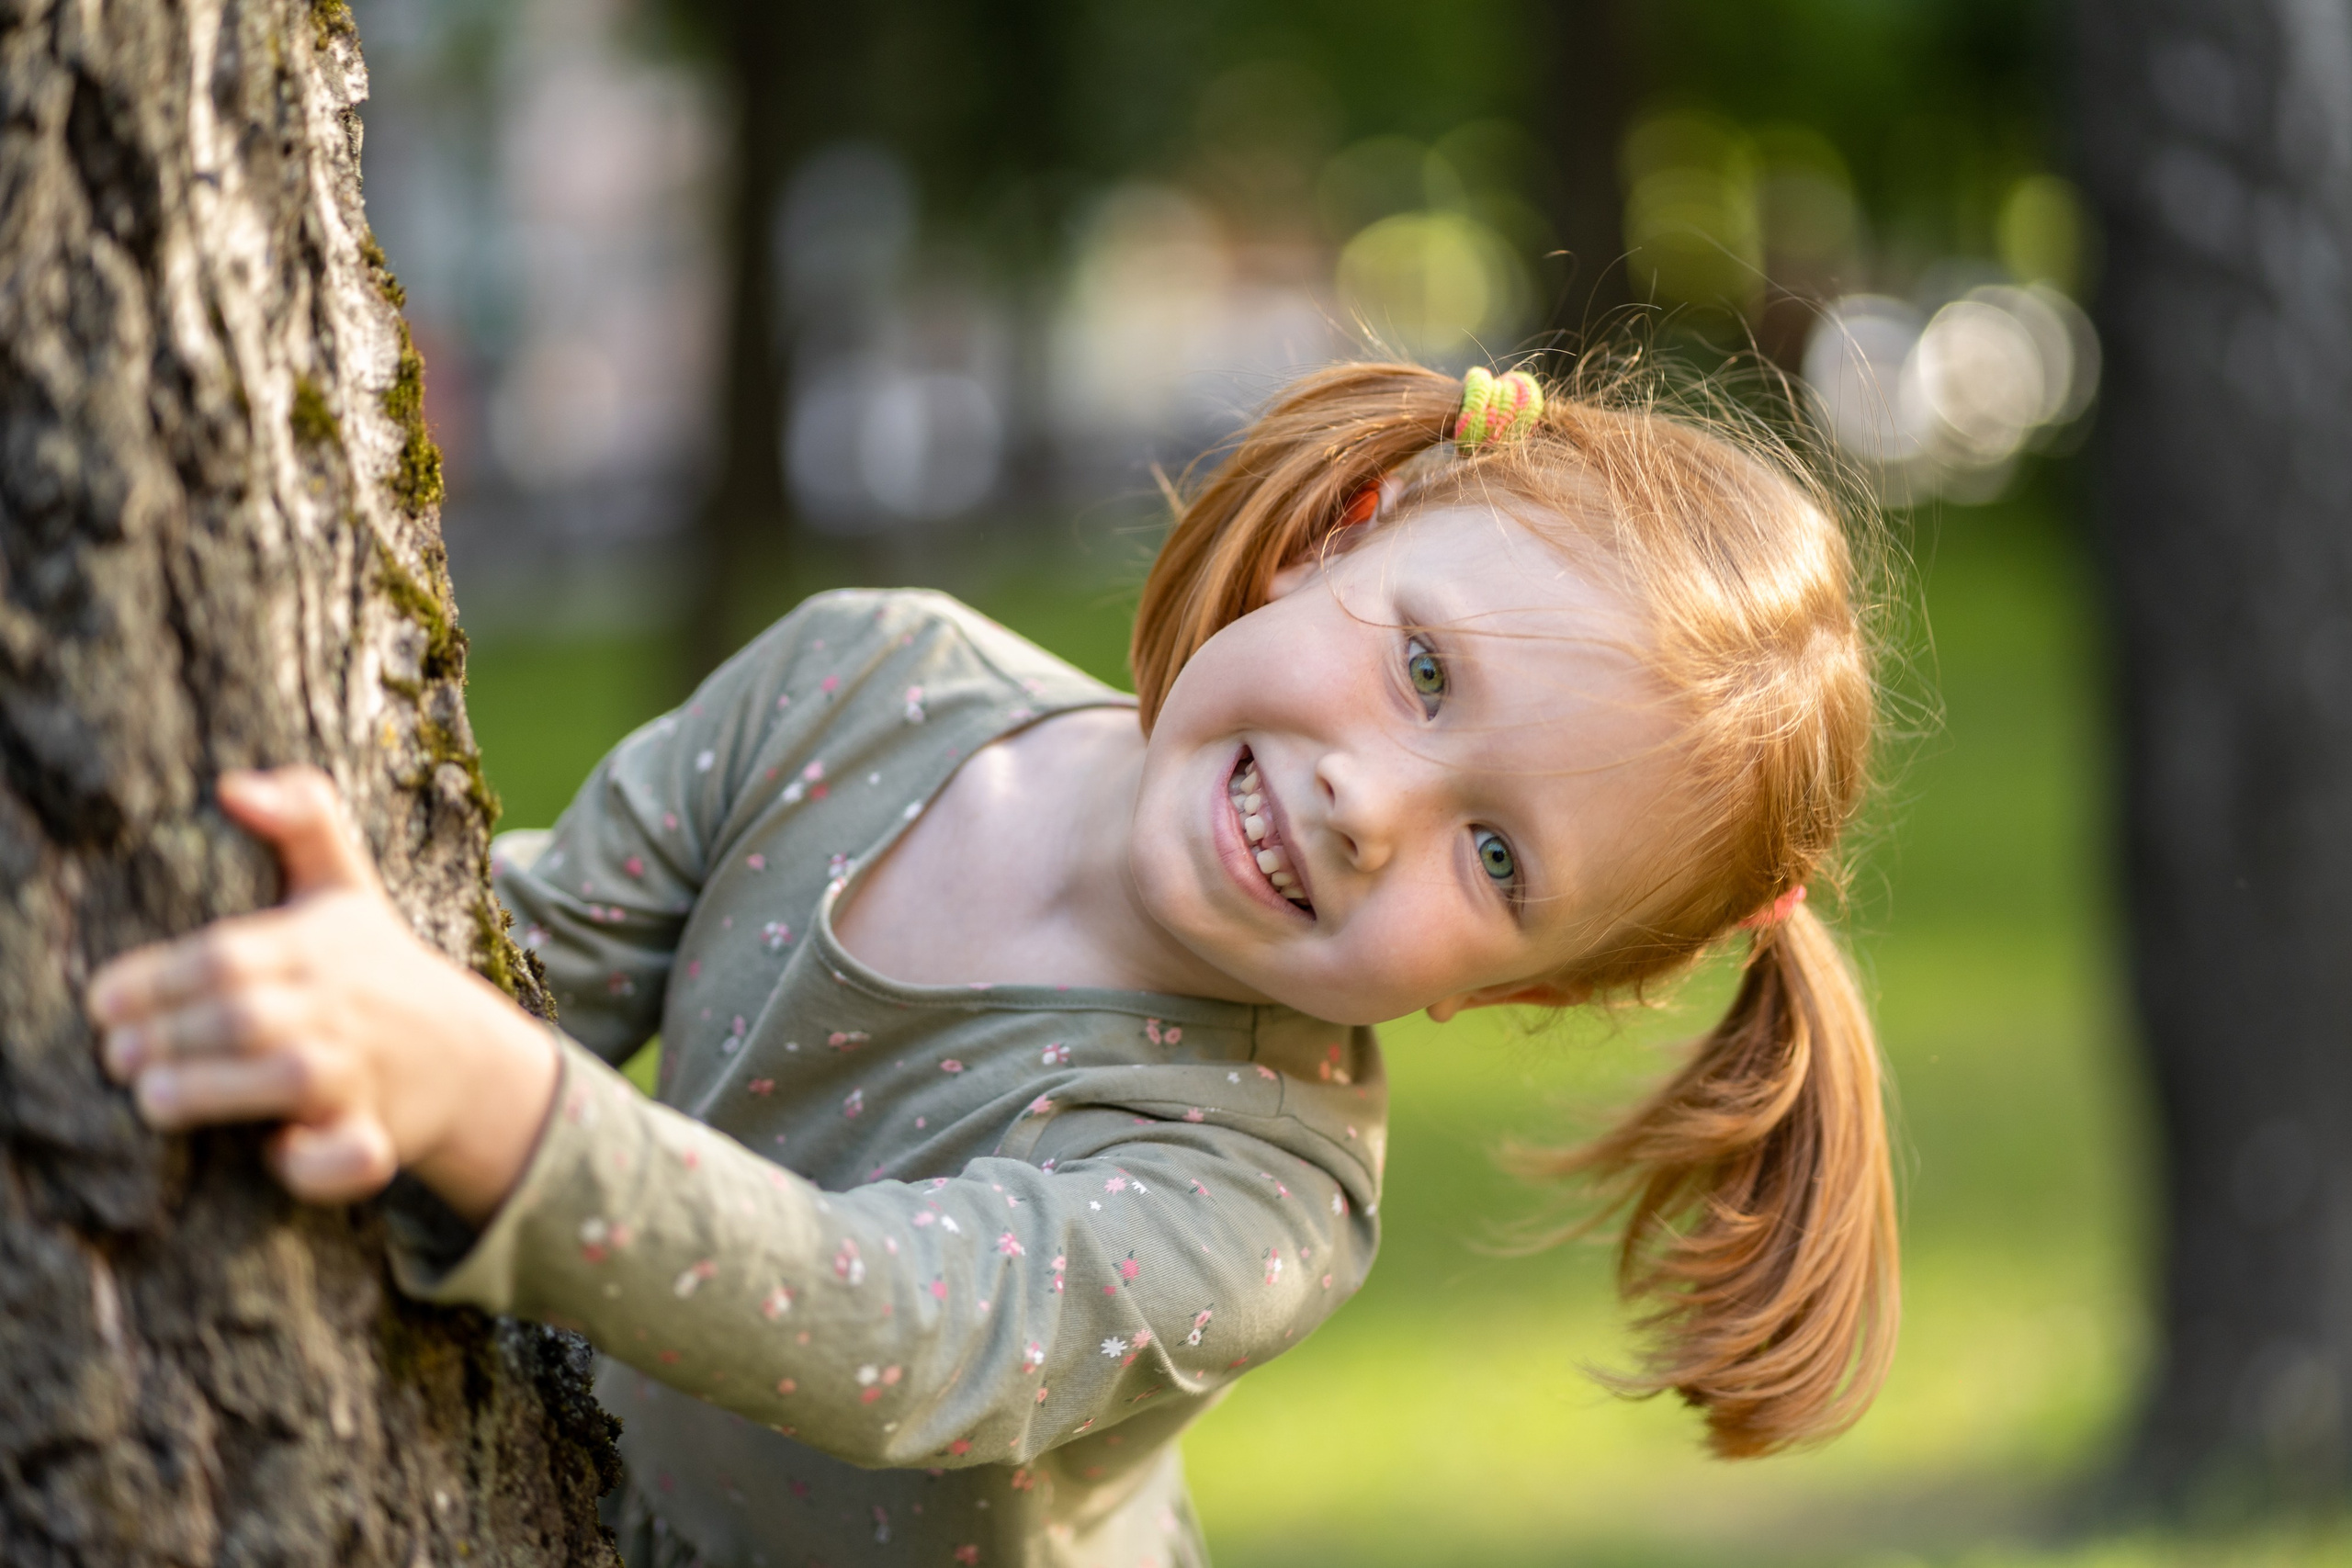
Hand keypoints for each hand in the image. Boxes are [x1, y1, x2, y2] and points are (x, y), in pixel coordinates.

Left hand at [87, 766, 557, 1221]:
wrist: (468, 1058)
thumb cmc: (379, 970)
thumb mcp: (347, 887)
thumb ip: (301, 819)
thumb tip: (231, 786)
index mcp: (318, 950)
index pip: (227, 955)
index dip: (158, 977)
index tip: (102, 1000)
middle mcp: (339, 1010)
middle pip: (246, 1016)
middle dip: (172, 1035)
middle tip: (116, 1056)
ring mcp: (362, 1076)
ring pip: (291, 1080)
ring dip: (217, 1089)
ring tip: (155, 1097)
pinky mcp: (379, 1138)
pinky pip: (354, 1156)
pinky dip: (322, 1163)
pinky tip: (282, 1155)